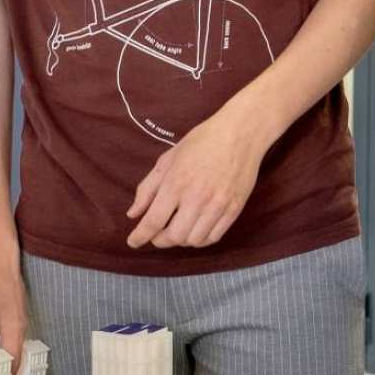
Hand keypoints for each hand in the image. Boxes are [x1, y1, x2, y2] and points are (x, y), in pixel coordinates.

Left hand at [126, 112, 266, 248]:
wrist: (241, 132)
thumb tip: (133, 213)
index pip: (154, 221)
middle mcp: (198, 197)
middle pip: (174, 236)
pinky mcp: (235, 208)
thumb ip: (148, 188)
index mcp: (177, 182)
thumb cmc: (202, 142)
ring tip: (177, 229)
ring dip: (181, 240)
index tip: (133, 242)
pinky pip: (214, 237)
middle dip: (160, 240)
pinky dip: (200, 240)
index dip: (140, 236)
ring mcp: (219, 204)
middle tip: (157, 233)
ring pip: (194, 240)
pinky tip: (195, 230)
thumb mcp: (168, 159)